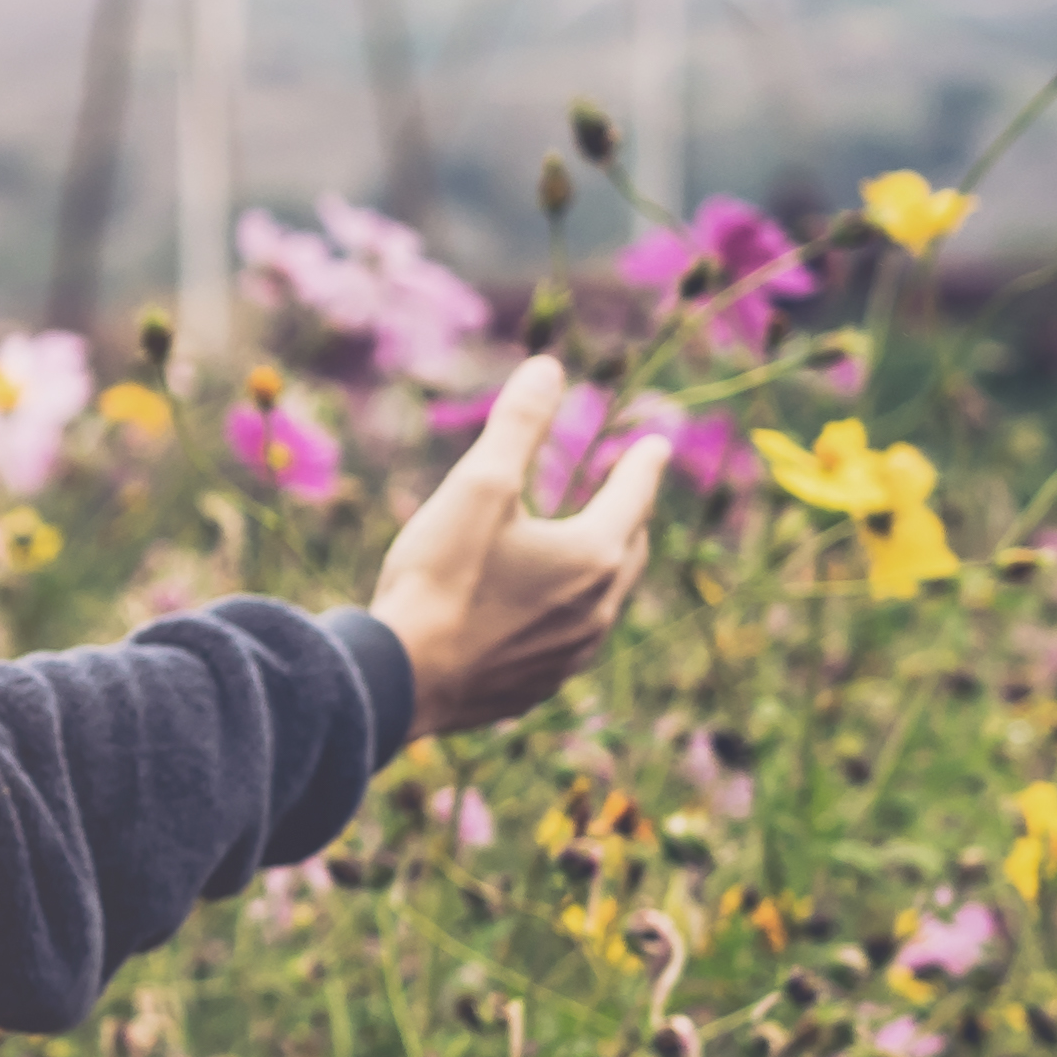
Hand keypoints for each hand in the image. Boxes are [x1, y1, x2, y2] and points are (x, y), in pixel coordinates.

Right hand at [369, 356, 670, 738]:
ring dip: (600, 569)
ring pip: (603, 601)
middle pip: (629, 551)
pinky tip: (539, 613)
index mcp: (593, 554)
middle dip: (630, 518)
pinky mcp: (538, 686)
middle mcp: (598, 609)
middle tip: (624, 496)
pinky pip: (568, 642)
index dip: (643, 465)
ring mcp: (571, 655)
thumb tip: (549, 369)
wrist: (402, 679)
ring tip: (586, 550)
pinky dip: (565, 614)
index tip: (653, 445)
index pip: (634, 496)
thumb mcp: (478, 486)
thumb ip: (518, 426)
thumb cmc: (441, 577)